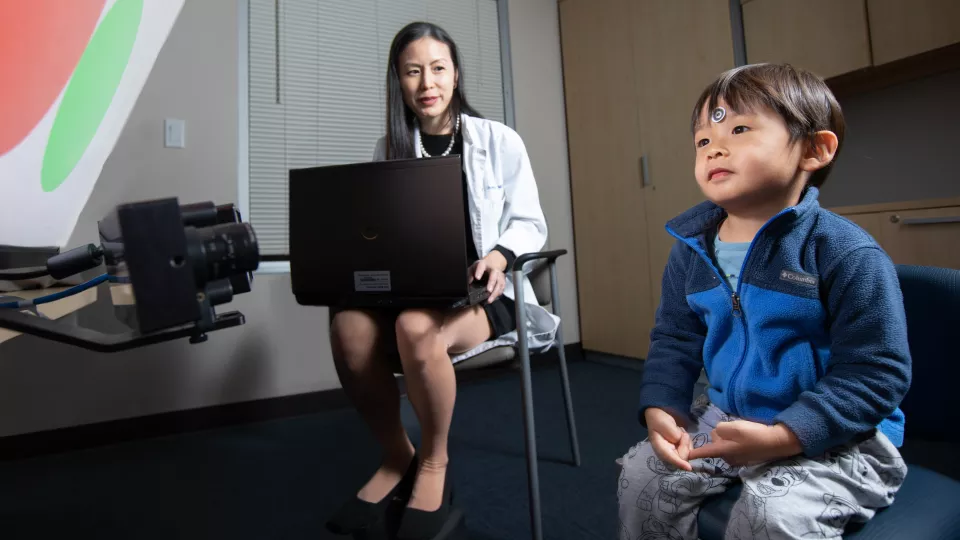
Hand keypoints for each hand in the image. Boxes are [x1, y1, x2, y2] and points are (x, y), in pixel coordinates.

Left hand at [468, 255, 505, 302]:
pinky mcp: (502, 281)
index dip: (479, 272)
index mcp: (484, 264)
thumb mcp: (474, 268)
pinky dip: (498, 294)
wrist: (493, 264)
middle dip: (491, 283)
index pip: (482, 266)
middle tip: (488, 290)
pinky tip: (493, 298)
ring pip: (499, 283)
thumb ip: (470, 274)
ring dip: (495, 292)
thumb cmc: (482, 267)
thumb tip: (469, 282)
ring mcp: (499, 275)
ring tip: (489, 300)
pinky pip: (502, 288)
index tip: (477, 278)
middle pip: (494, 275)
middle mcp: (493, 269)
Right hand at [644, 407, 692, 471]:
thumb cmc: (659, 421)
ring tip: (679, 431)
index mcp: (660, 449)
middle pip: (683, 456)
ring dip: (686, 441)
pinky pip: (689, 449)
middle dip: (685, 444)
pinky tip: (681, 433)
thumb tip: (681, 442)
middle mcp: (668, 454)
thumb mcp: (664, 425)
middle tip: (681, 432)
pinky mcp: (679, 450)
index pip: (671, 458)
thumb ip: (673, 435)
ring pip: (688, 452)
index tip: (689, 467)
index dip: (680, 463)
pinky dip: (688, 441)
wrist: (659, 417)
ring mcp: (674, 452)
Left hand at [686, 421, 802, 466]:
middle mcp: (728, 458)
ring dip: (729, 438)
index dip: (692, 453)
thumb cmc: (754, 434)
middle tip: (734, 429)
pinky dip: (737, 442)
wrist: (778, 442)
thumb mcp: (733, 427)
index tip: (681, 457)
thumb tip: (717, 433)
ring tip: (743, 433)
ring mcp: (737, 460)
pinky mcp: (745, 458)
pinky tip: (748, 438)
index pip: (703, 452)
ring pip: (725, 444)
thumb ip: (720, 429)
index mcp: (723, 451)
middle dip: (720, 436)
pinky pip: (734, 447)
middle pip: (715, 444)